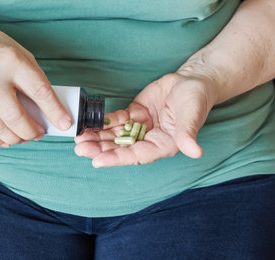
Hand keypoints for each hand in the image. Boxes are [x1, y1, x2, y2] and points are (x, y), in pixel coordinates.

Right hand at [0, 25, 71, 146]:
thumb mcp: (20, 53)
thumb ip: (35, 79)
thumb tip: (51, 109)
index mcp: (11, 61)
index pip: (38, 91)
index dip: (55, 111)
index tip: (65, 124)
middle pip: (15, 117)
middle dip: (32, 132)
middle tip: (39, 133)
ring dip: (16, 139)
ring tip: (24, 137)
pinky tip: (6, 139)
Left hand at [74, 73, 218, 166]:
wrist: (192, 82)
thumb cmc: (196, 100)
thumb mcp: (192, 115)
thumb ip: (188, 134)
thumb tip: (195, 152)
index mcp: (162, 145)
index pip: (136, 156)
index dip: (116, 158)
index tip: (97, 161)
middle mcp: (148, 140)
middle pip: (120, 148)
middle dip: (100, 149)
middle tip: (79, 148)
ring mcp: (139, 127)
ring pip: (115, 135)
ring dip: (97, 137)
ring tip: (78, 137)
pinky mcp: (134, 114)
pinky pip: (116, 120)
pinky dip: (102, 122)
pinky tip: (88, 123)